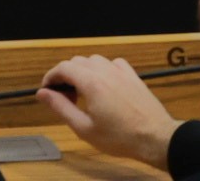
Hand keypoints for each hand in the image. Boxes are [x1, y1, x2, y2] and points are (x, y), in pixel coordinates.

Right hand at [35, 56, 178, 166]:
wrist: (155, 138)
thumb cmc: (121, 137)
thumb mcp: (84, 128)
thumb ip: (61, 108)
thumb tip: (43, 94)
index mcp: (91, 83)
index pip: (63, 68)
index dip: (51, 77)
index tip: (47, 90)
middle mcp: (105, 71)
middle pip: (77, 61)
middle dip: (65, 76)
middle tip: (64, 97)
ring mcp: (121, 72)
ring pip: (94, 60)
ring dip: (83, 71)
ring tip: (83, 93)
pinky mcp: (133, 76)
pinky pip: (113, 63)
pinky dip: (103, 70)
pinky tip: (104, 85)